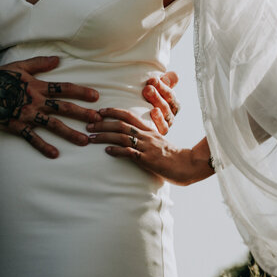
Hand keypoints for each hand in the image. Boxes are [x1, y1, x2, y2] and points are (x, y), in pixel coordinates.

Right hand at [0, 54, 102, 158]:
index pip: (64, 88)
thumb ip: (40, 63)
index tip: (96, 96)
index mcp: (37, 86)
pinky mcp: (16, 126)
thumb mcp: (20, 66)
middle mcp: (36, 101)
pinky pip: (32, 138)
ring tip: (84, 141)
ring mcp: (27, 115)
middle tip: (97, 120)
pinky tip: (55, 154)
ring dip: (69, 133)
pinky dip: (44, 146)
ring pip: (52, 125)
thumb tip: (58, 59)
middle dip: (82, 114)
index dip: (81, 92)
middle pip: (63, 108)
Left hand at [91, 109, 212, 185]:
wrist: (187, 165)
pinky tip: (107, 151)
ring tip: (91, 137)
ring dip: (104, 136)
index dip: (112, 111)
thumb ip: (146, 139)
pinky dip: (116, 151)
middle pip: (121, 124)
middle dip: (102, 123)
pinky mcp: (148, 159)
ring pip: (122, 136)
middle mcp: (146, 135)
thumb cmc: (172, 157)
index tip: (99, 111)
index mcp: (148, 130)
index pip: (128, 115)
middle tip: (88, 124)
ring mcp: (146, 147)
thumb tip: (131, 138)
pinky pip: (130, 152)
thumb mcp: (158, 143)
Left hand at [141, 69, 179, 133]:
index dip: (163, 86)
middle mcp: (170, 115)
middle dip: (158, 93)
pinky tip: (153, 112)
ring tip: (148, 92)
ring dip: (157, 101)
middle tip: (147, 87)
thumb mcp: (156, 92)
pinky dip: (159, 119)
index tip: (152, 79)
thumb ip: (165, 83)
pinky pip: (162, 127)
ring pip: (165, 113)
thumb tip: (175, 74)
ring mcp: (165, 125)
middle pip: (167, 103)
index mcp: (171, 104)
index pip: (170, 95)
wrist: (135, 126)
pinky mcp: (159, 133)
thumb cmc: (146, 103)